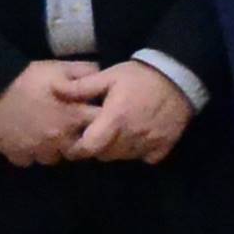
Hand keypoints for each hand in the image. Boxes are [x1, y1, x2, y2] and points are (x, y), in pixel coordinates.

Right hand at [0, 61, 106, 164]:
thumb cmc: (25, 78)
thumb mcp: (57, 68)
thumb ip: (84, 72)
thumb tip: (101, 77)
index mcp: (74, 116)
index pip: (102, 125)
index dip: (102, 120)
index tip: (94, 114)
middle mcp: (61, 138)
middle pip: (81, 148)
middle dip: (78, 138)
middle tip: (67, 126)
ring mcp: (40, 151)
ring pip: (56, 157)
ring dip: (54, 148)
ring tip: (45, 133)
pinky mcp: (19, 157)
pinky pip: (31, 160)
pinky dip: (30, 153)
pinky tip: (26, 139)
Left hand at [65, 62, 195, 164]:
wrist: (179, 75)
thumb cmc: (140, 76)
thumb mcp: (109, 76)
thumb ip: (82, 87)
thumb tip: (54, 89)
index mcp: (114, 120)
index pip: (89, 148)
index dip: (78, 148)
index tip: (76, 142)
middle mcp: (131, 136)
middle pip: (105, 155)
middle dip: (97, 147)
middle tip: (98, 133)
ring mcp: (149, 142)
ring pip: (123, 157)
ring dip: (116, 150)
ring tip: (117, 133)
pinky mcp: (164, 145)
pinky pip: (145, 158)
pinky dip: (139, 152)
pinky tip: (138, 137)